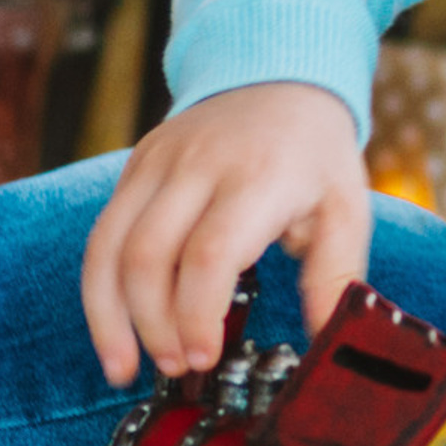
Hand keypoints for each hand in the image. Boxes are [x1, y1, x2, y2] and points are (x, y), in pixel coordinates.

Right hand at [79, 82, 369, 385]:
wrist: (280, 77)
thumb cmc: (315, 153)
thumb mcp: (346, 208)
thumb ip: (335, 277)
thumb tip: (328, 348)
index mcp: (259, 177)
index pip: (210, 253)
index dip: (198, 313)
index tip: (205, 356)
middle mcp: (199, 165)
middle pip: (150, 255)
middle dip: (154, 324)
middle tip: (178, 367)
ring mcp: (158, 162)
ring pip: (109, 246)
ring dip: (111, 316)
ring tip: (127, 368)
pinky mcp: (135, 166)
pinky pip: (102, 234)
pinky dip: (98, 290)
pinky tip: (112, 333)